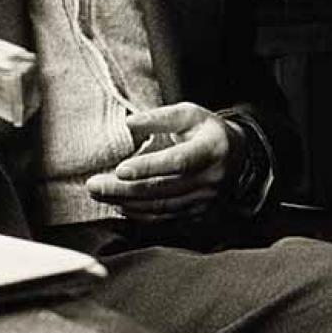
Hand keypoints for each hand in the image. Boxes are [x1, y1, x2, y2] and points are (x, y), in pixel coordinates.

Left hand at [86, 102, 246, 222]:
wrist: (238, 158)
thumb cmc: (208, 132)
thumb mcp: (189, 114)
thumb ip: (159, 118)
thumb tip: (129, 124)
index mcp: (210, 150)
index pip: (178, 162)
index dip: (149, 167)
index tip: (120, 169)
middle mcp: (210, 179)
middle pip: (162, 189)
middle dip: (123, 189)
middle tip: (93, 185)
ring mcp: (204, 201)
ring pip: (160, 207)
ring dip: (126, 202)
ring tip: (99, 194)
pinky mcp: (197, 215)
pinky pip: (164, 218)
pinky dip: (139, 213)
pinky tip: (120, 205)